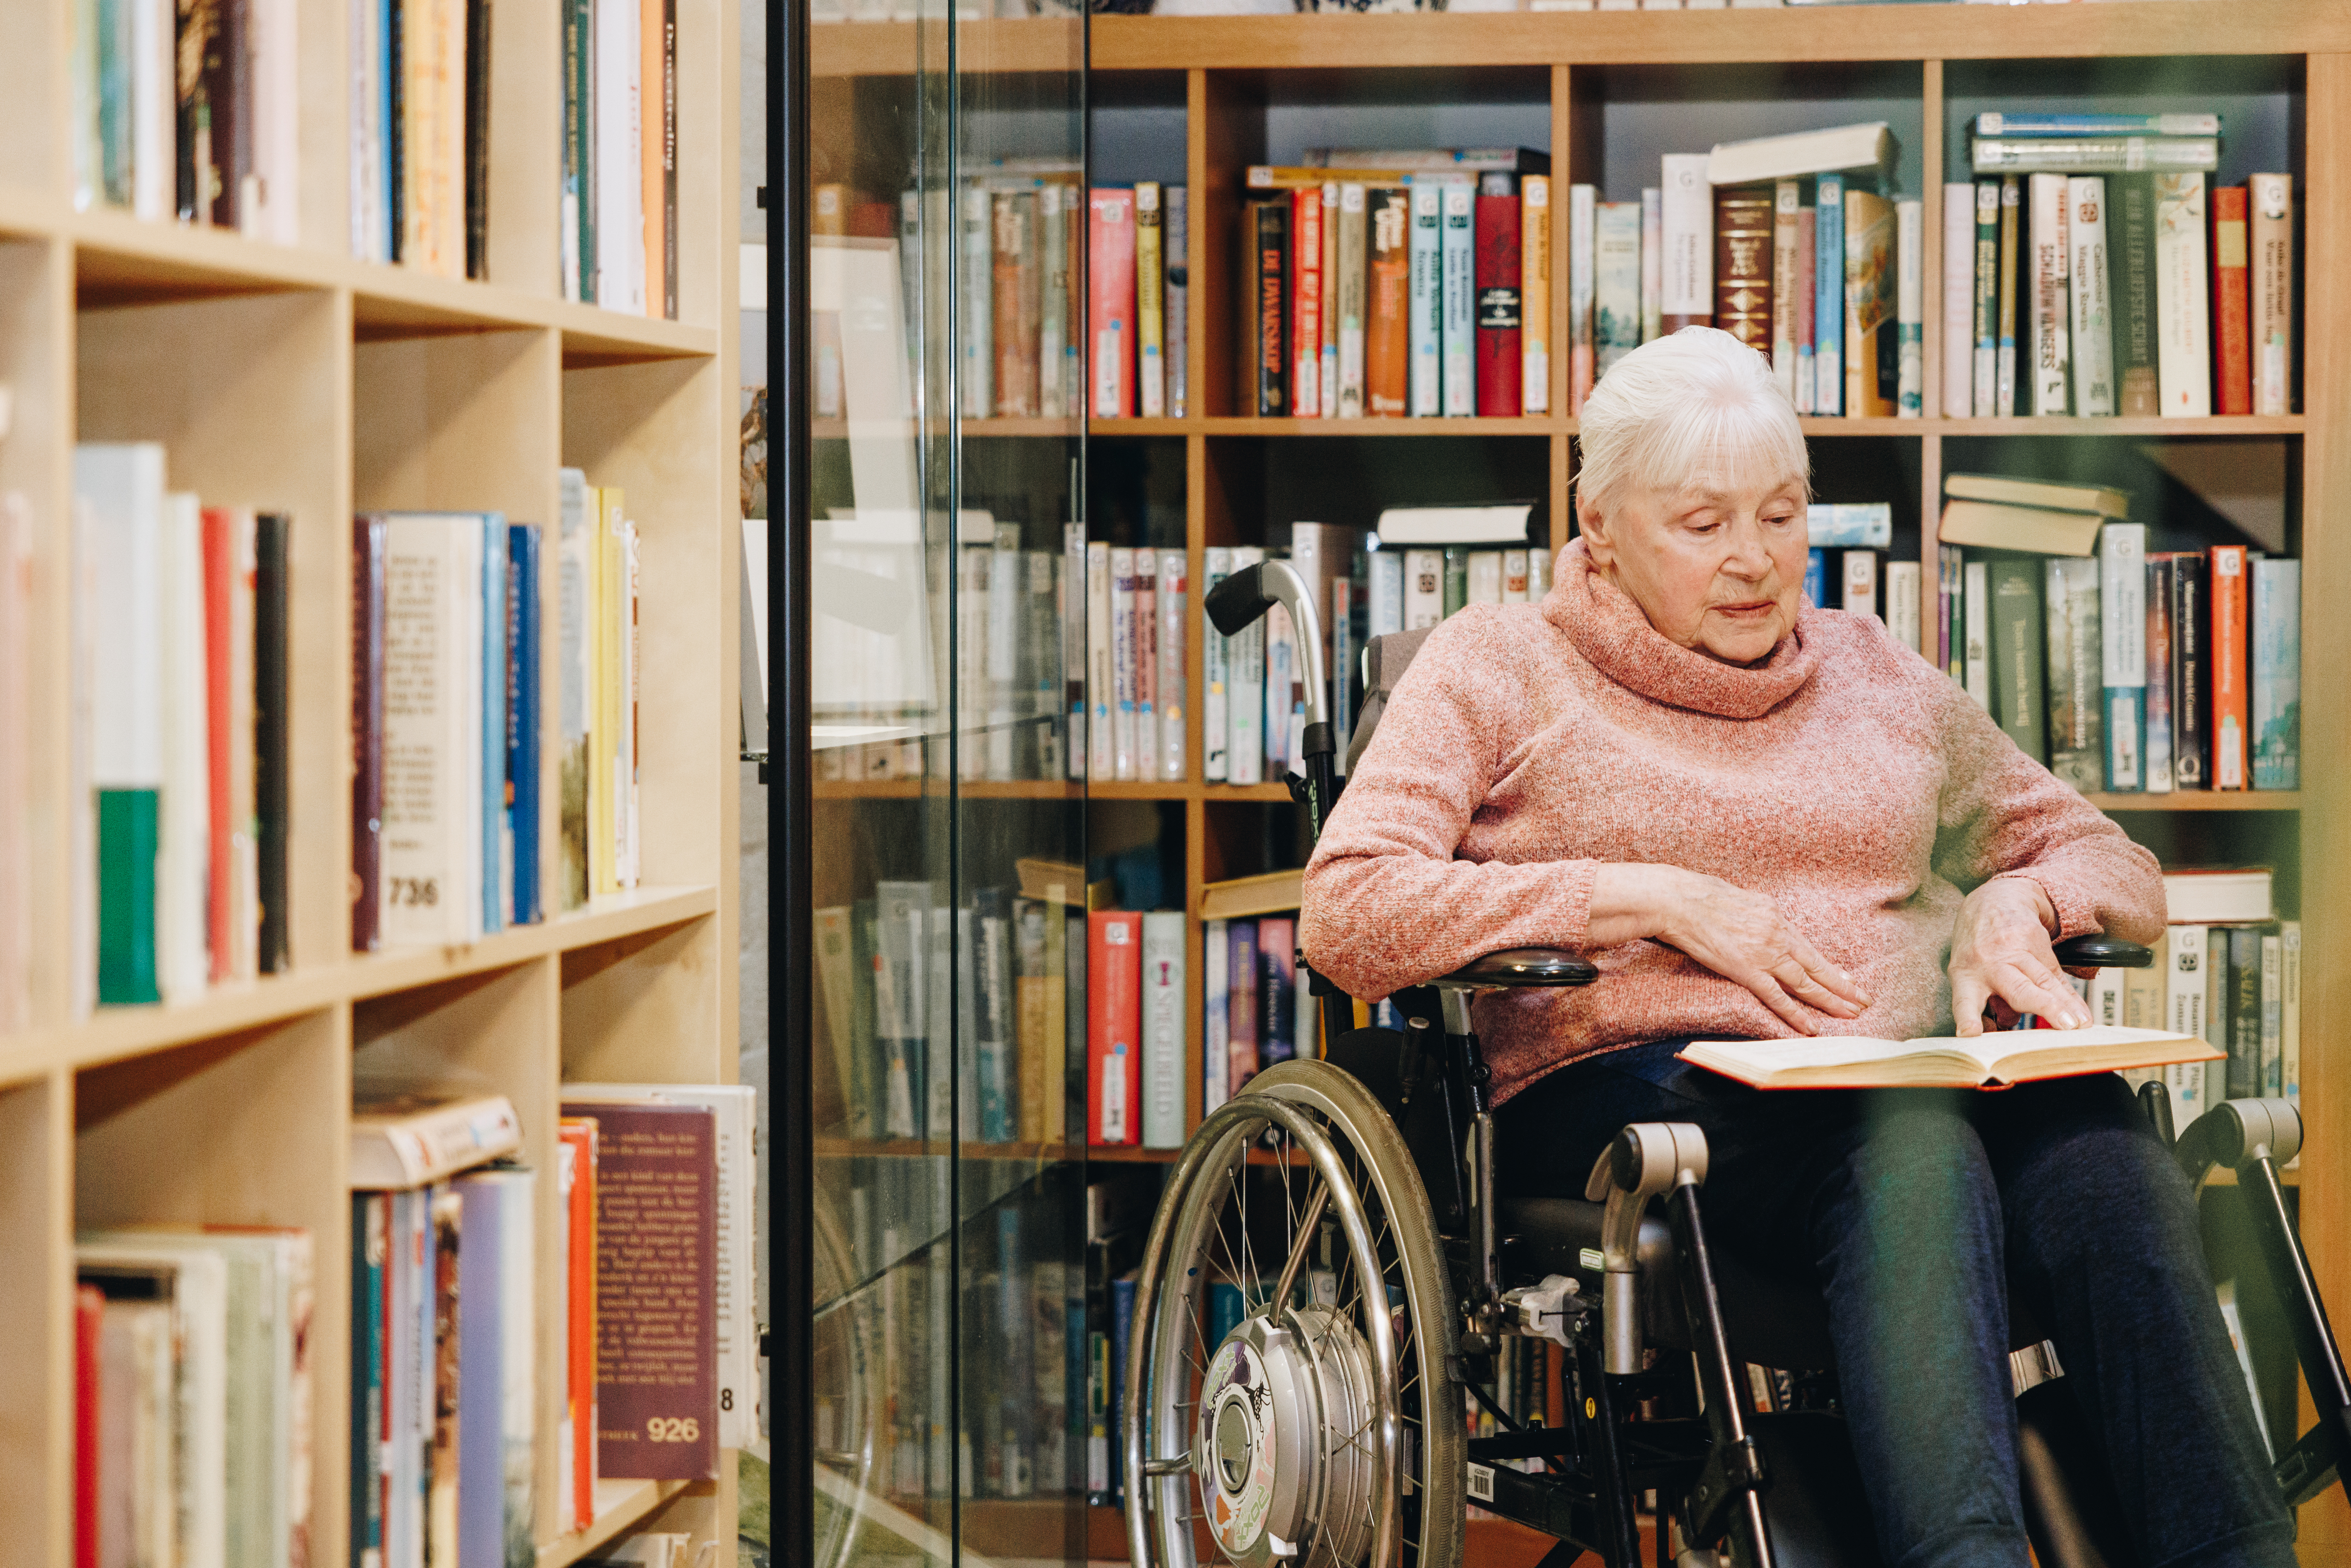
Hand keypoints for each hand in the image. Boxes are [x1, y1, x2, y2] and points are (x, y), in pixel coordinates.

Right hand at [1592, 865, 1869, 1035]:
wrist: (1680, 900)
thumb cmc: (1701, 895)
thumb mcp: (1741, 899)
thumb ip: (1758, 916)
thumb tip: (1763, 924)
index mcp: (1776, 916)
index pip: (1809, 949)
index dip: (1830, 968)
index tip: (1848, 980)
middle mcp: (1778, 935)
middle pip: (1816, 967)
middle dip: (1843, 987)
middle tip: (1863, 1002)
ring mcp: (1765, 954)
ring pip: (1805, 983)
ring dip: (1830, 1001)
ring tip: (1849, 1015)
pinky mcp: (1747, 970)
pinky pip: (1777, 997)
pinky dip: (1795, 1014)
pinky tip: (1810, 1026)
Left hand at [1948, 878, 2089, 1036]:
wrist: (1994, 901)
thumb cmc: (1976, 947)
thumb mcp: (1967, 973)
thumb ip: (1983, 1005)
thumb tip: (2000, 1030)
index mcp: (1965, 975)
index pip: (1965, 1001)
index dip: (1968, 1018)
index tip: (1970, 1034)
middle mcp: (1990, 964)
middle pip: (2018, 988)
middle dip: (2042, 1007)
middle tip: (2064, 1026)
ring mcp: (2015, 952)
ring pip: (2045, 983)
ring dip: (2066, 1006)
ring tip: (2081, 1025)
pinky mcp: (2038, 945)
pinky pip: (2057, 977)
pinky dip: (2071, 999)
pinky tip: (2082, 1015)